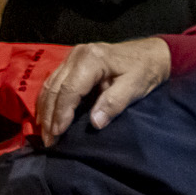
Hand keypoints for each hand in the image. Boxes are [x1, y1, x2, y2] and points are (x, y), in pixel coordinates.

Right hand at [35, 37, 172, 143]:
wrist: (151, 53)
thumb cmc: (144, 70)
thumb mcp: (134, 88)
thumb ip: (114, 103)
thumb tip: (95, 123)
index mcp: (92, 60)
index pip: (69, 90)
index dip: (61, 114)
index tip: (57, 135)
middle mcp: (77, 55)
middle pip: (55, 88)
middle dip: (49, 116)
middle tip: (48, 141)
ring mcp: (73, 56)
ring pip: (51, 84)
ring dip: (45, 109)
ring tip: (45, 133)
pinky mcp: (72, 60)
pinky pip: (54, 80)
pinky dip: (48, 99)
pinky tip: (46, 114)